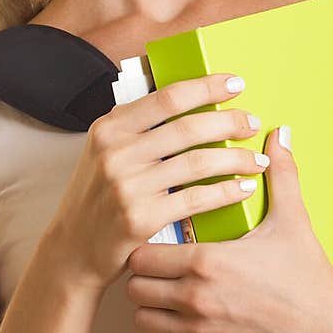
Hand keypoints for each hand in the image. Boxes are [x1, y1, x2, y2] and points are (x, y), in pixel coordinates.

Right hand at [49, 72, 271, 293]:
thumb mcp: (106, 153)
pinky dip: (226, 191)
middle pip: (188, 127)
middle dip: (229, 122)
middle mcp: (116, 152)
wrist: (74, 249)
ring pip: (197, 162)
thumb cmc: (99, 197)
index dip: (206, 87)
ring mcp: (127, 185)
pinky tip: (244, 188)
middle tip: (253, 123)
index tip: (236, 84)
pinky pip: (196, 199)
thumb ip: (138, 128)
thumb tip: (190, 100)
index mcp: (110, 128)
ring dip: (236, 159)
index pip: (167, 97)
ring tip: (258, 160)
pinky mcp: (140, 217)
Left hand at [125, 125, 332, 332]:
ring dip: (151, 313)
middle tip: (162, 275)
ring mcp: (198, 332)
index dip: (146, 249)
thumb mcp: (293, 221)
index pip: (142, 253)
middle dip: (144, 280)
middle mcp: (195, 297)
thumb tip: (279, 134)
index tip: (161, 248)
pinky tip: (179, 332)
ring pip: (142, 322)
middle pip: (135, 288)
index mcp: (207, 260)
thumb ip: (280, 174)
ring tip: (169, 303)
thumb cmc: (310, 277)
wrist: (332, 332)